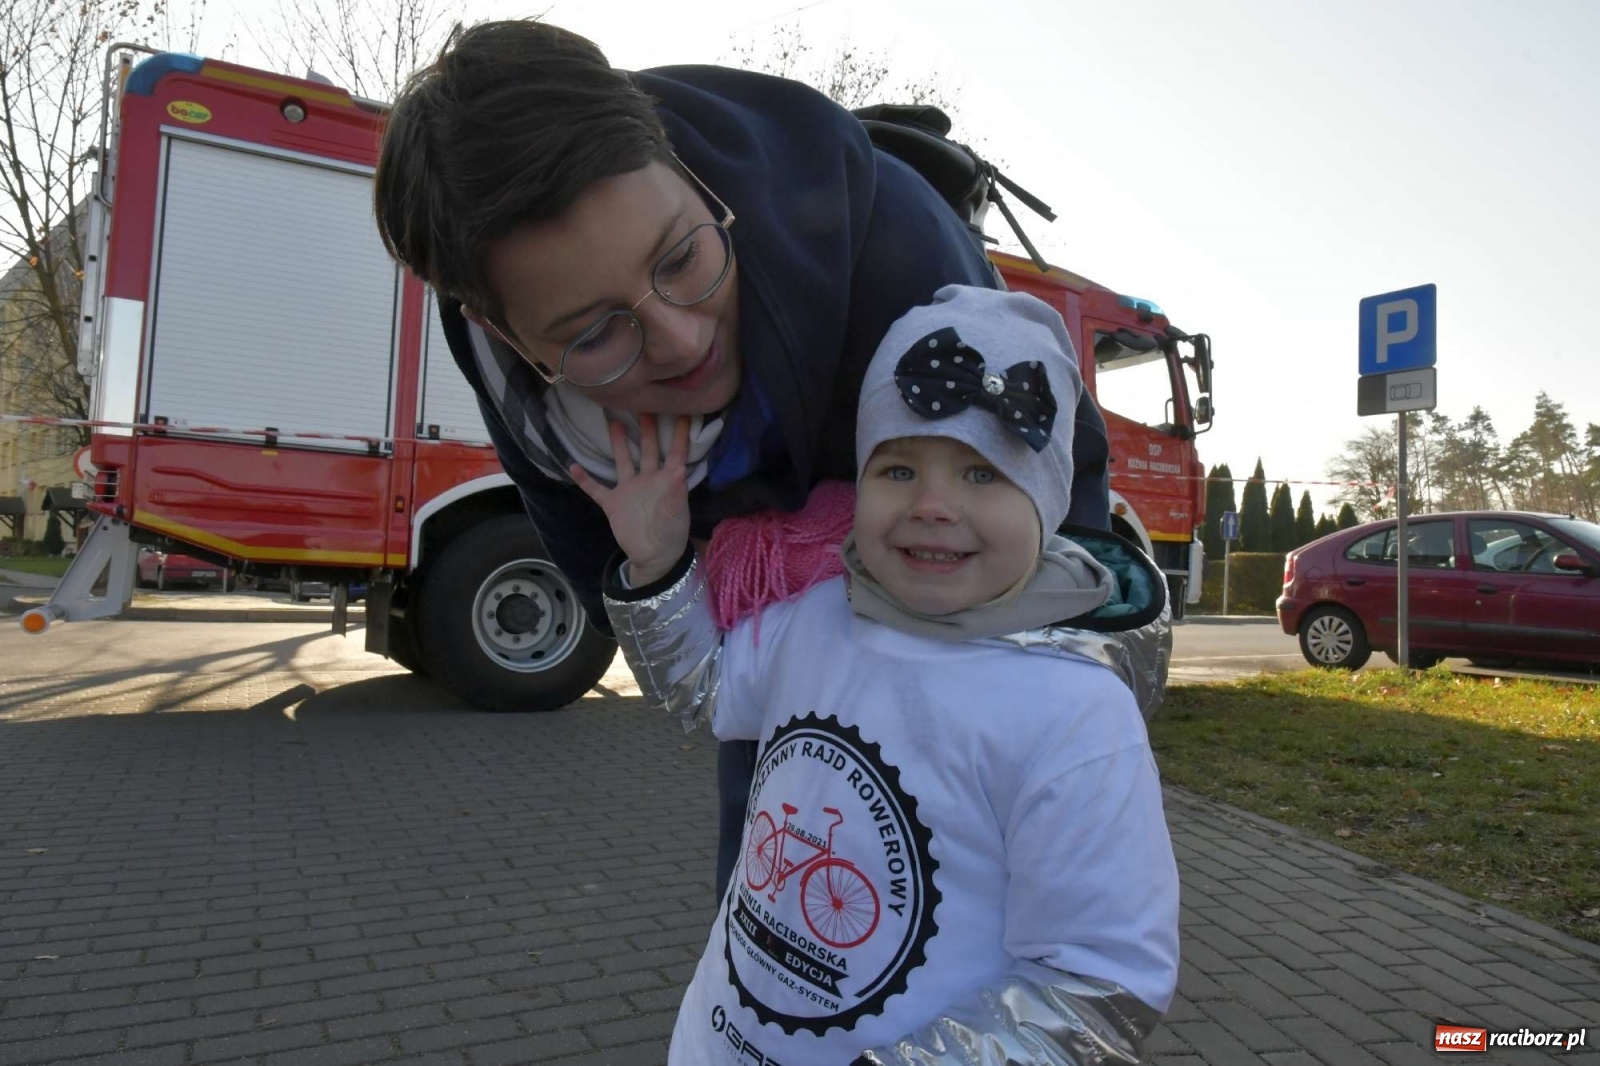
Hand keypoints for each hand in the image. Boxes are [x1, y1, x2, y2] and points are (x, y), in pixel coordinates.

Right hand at [571, 413, 691, 585]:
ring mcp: (629, 490)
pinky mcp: (613, 504)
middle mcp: (648, 480)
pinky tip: (572, 466)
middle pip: (649, 449)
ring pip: (623, 461)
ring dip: (619, 444)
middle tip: (645, 405)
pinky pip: (596, 489)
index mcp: (667, 481)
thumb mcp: (677, 513)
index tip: (683, 410)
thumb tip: (681, 469)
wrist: (654, 557)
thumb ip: (677, 492)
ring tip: (614, 423)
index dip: (679, 433)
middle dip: (648, 429)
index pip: (675, 452)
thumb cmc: (672, 534)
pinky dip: (585, 479)